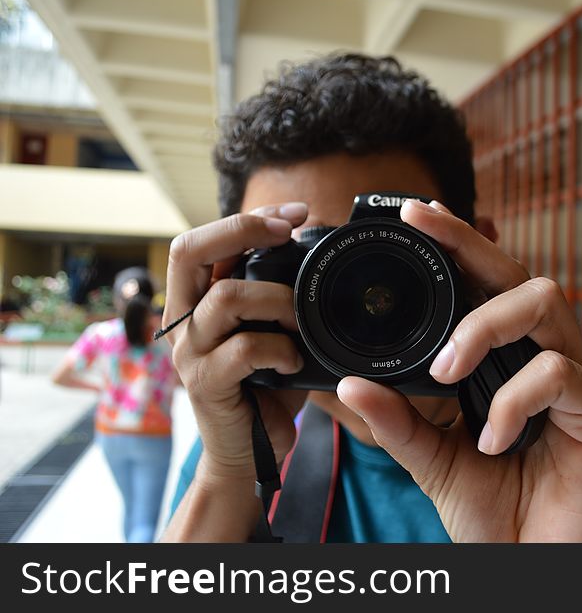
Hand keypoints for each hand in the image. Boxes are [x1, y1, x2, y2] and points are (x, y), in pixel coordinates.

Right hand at [163, 203, 309, 482]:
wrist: (249, 453)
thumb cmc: (266, 387)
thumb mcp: (271, 330)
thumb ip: (275, 293)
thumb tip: (314, 247)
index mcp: (195, 301)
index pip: (202, 240)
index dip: (247, 218)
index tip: (296, 214)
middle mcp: (182, 320)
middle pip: (189, 249)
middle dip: (243, 229)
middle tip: (289, 232)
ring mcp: (189, 352)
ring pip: (226, 298)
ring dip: (278, 300)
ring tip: (301, 320)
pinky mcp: (205, 384)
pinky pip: (243, 349)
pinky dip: (280, 349)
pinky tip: (295, 361)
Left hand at [337, 199, 581, 541]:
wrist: (545, 574)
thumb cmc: (503, 519)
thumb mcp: (437, 466)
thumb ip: (400, 424)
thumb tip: (346, 385)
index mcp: (509, 368)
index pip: (484, 292)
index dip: (456, 249)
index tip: (415, 216)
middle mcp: (547, 363)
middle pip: (519, 276)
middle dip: (470, 243)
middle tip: (423, 221)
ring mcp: (580, 385)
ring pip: (546, 303)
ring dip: (487, 325)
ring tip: (448, 371)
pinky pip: (562, 374)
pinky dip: (515, 400)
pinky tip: (492, 439)